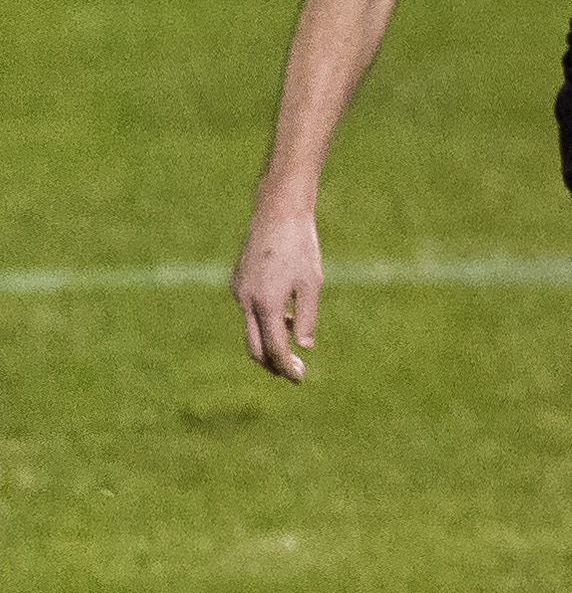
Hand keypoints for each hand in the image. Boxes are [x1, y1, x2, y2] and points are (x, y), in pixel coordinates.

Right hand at [230, 204, 322, 382]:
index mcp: (266, 303)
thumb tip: (304, 347)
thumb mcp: (311, 284)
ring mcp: (239, 290)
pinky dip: (265, 322)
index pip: (274, 348)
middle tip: (292, 375)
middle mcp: (246, 300)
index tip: (299, 379)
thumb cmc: (300, 248)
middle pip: (253, 346)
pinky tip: (285, 320)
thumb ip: (306, 317)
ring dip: (270, 342)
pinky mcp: (238, 281)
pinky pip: (250, 311)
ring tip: (293, 351)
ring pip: (251, 328)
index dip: (286, 367)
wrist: (277, 214)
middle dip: (271, 364)